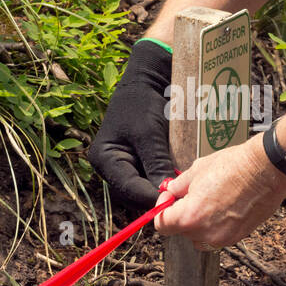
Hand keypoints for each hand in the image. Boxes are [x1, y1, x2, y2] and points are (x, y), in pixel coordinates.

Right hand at [88, 39, 174, 210]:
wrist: (147, 82)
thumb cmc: (143, 103)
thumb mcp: (149, 133)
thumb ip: (155, 162)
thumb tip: (165, 192)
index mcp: (104, 158)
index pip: (127, 188)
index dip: (149, 198)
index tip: (171, 202)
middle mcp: (110, 167)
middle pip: (132, 194)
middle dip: (154, 198)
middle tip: (179, 201)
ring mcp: (124, 167)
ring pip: (141, 191)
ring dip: (159, 194)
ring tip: (180, 194)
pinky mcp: (138, 164)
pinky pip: (148, 181)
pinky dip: (161, 184)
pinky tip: (177, 186)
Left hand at [154, 133, 285, 248]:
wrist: (267, 170)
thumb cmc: (235, 167)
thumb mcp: (197, 170)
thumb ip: (179, 185)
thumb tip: (172, 190)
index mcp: (190, 216)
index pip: (162, 225)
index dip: (162, 208)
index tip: (170, 198)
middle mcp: (205, 233)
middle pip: (181, 231)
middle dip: (182, 213)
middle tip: (192, 194)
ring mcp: (223, 238)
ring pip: (199, 236)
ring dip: (199, 223)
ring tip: (210, 201)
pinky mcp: (238, 237)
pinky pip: (217, 236)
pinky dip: (216, 225)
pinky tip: (224, 206)